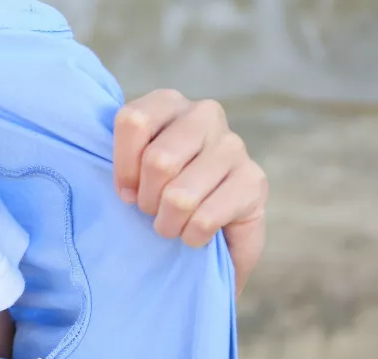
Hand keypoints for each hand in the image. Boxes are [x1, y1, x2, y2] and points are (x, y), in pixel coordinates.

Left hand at [112, 90, 266, 294]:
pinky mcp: (254, 182)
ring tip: (173, 225)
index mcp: (169, 103)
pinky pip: (204, 218)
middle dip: (148, 200)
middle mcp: (205, 115)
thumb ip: (122, 161)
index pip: (133, 121)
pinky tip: (196, 235)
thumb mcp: (134, 172)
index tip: (126, 192)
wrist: (211, 231)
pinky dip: (192, 237)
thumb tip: (123, 187)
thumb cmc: (161, 196)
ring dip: (168, 224)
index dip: (123, 167)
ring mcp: (233, 147)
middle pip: (158, 161)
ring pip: (180, 195)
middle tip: (153, 211)